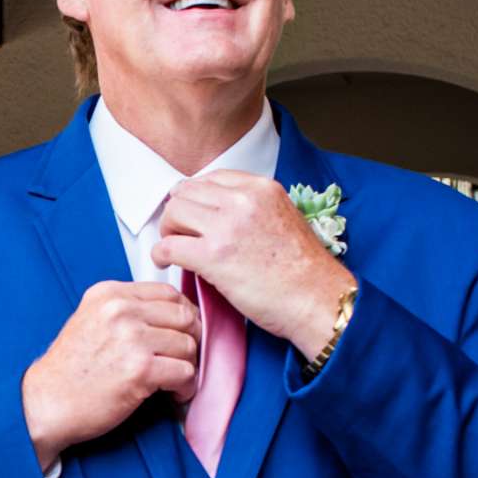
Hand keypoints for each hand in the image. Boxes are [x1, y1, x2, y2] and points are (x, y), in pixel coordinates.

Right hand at [21, 281, 200, 470]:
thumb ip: (124, 311)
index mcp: (108, 294)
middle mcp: (120, 311)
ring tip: (175, 380)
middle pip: (184, 315)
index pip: (167, 292)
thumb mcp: (89, 321)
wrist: (45, 404)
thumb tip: (168, 315)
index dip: (183, 314)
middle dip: (191, 339)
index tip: (182, 331)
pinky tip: (173, 393)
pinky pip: (185, 372)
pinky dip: (185, 387)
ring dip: (188, 366)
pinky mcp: (140, 370)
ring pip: (188, 344)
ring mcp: (131, 339)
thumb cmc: (67, 371)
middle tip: (184, 358)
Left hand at [152, 171, 352, 352]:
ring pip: (173, 213)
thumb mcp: (282, 219)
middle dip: (177, 213)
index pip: (211, 178)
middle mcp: (243, 200)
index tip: (192, 214)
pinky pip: (168, 246)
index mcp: (262, 188)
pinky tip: (165, 263)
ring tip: (173, 249)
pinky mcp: (214, 256)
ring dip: (167, 231)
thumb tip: (216, 216)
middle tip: (177, 234)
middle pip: (186, 192)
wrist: (318, 299)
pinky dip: (160, 255)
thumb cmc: (304, 271)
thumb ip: (252, 210)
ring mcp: (227, 226)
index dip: (195, 197)